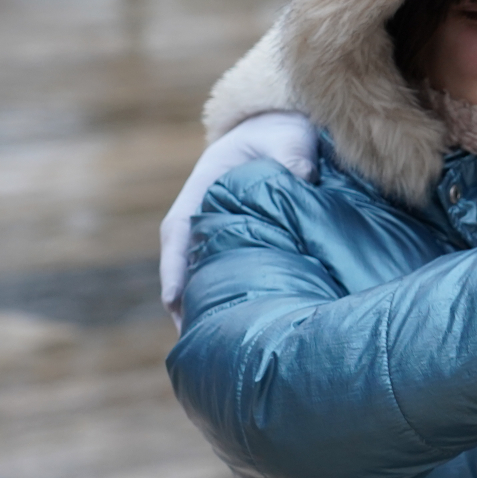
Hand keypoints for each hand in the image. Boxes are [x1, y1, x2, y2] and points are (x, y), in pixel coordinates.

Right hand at [160, 111, 317, 327]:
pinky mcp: (240, 241)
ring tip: (209, 346)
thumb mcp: (288, 136)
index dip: (174, 266)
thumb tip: (304, 176)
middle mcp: (204, 212)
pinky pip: (224, 271)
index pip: (179, 229)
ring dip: (202, 304)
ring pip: (202, 271)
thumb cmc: (284, 134)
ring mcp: (219, 229)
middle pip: (184, 261)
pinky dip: (224, 296)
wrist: (286, 130)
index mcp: (205, 187)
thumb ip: (292, 154)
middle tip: (189, 339)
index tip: (172, 299)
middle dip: (182, 299)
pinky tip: (237, 326)